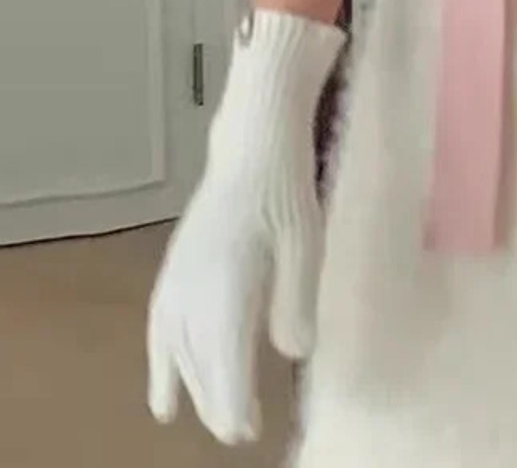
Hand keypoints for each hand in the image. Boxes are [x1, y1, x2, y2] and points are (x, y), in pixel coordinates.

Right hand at [147, 11, 344, 443]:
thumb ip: (296, 301)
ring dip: (182, 378)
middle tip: (235, 431)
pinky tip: (164, 359)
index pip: (224, 361)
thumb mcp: (305, 243)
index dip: (234, 401)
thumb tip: (294, 354)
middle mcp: (194, 286)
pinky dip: (160, 348)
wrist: (253, 136)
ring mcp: (180, 270)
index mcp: (227, 285)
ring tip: (178, 411)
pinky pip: (161, 317)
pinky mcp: (178, 257)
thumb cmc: (287, 184)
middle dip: (213, 397)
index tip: (247, 431)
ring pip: (173, 341)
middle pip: (197, 357)